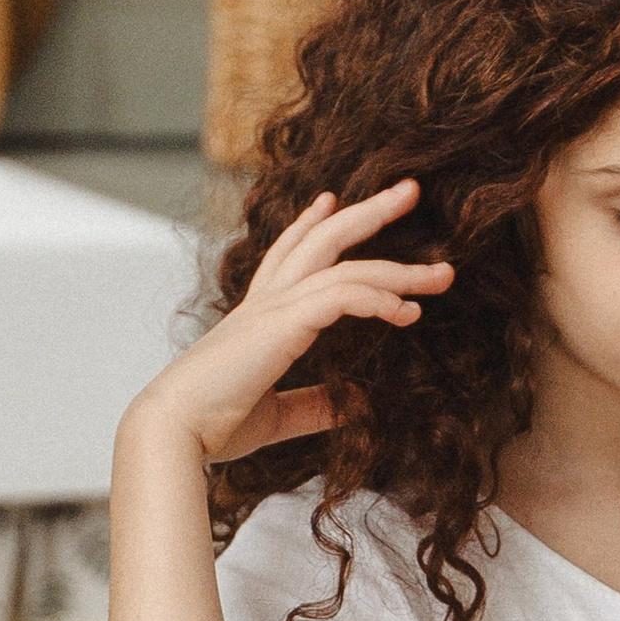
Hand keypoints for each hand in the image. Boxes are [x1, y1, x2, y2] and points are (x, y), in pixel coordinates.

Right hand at [123, 181, 453, 467]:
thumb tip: (353, 405)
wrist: (175, 431)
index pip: (285, 253)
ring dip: (401, 267)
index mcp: (257, 316)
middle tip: (411, 190)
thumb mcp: (276, 415)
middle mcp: (265, 301)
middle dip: (369, 212)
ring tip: (444, 273)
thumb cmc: (212, 425)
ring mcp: (273, 307)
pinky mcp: (283, 322)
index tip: (331, 199)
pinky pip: (343, 294)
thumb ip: (315, 406)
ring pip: (346, 265)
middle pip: (322, 236)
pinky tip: (408, 311)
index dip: (309, 223)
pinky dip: (379, 297)